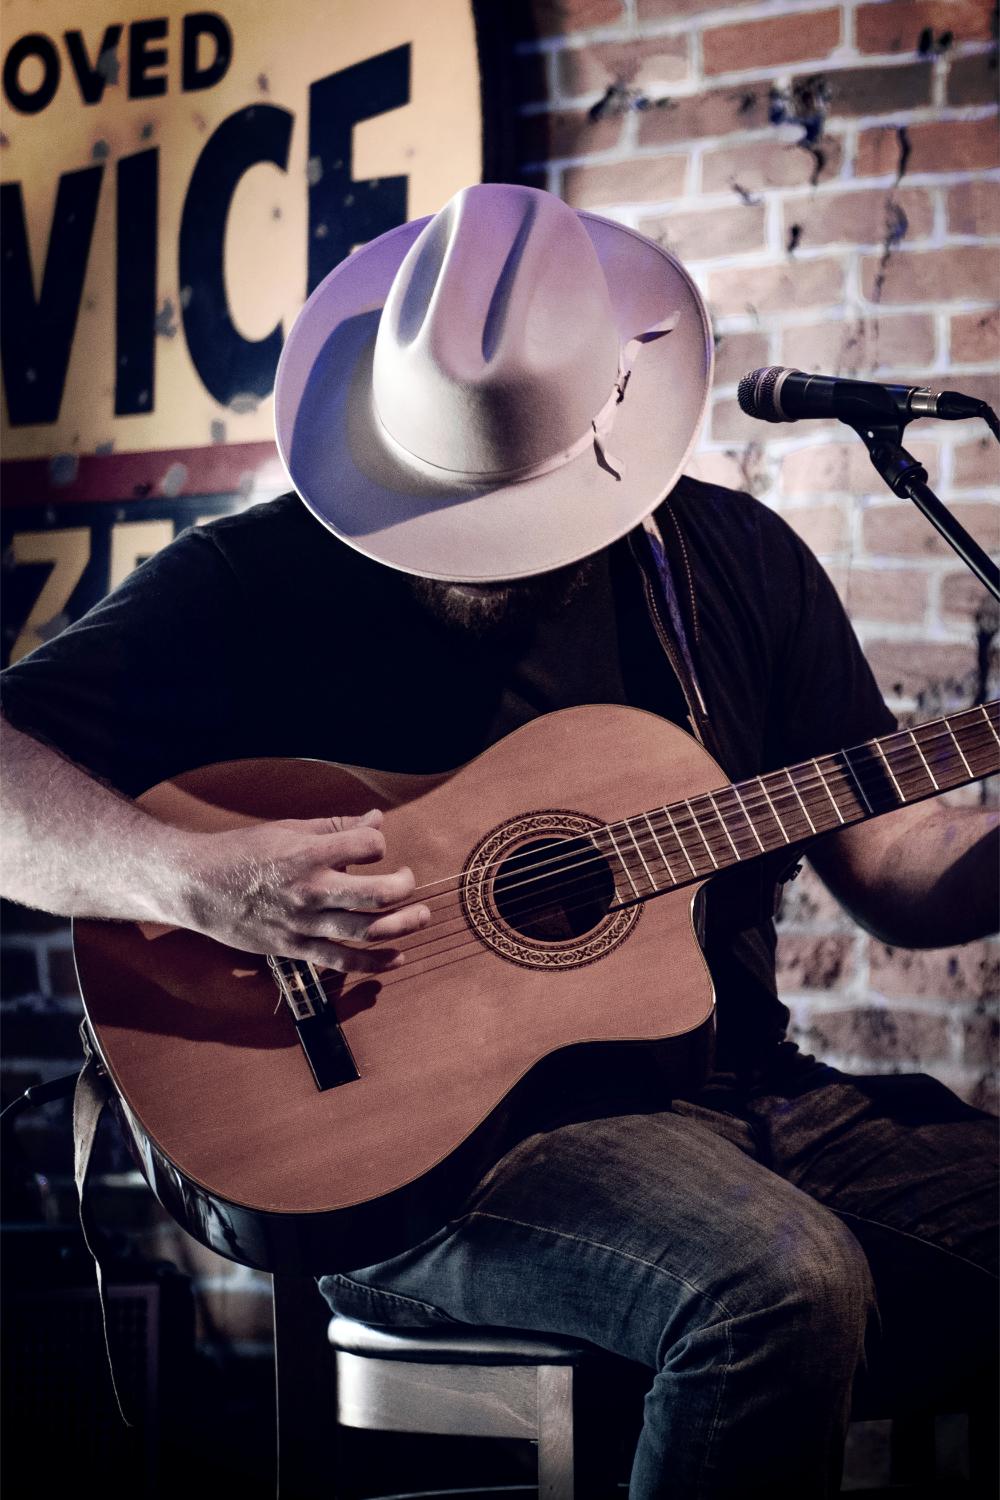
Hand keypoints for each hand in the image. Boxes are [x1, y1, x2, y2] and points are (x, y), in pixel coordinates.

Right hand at [180, 809, 428, 971]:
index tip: (372, 847)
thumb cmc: (243, 852)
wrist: (198, 885)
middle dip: (406, 888)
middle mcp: (311, 891)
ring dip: (404, 926)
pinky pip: (343, 962)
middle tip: (411, 882)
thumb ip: (336, 827)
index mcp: (309, 854)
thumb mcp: (289, 828)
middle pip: (378, 895)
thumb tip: (377, 819)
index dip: (378, 843)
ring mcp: (304, 924)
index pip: (368, 846)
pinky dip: (375, 963)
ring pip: (368, 932)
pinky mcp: (296, 948)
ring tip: (421, 917)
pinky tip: (397, 957)